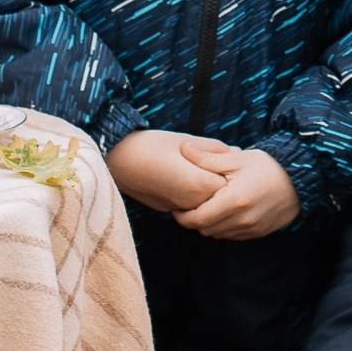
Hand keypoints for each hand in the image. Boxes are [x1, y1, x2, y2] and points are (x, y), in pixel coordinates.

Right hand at [107, 129, 225, 215]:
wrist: (116, 159)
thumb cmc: (151, 145)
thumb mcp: (186, 141)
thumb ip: (214, 150)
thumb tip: (236, 152)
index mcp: (199, 185)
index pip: (232, 185)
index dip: (234, 172)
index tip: (234, 160)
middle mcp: (191, 203)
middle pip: (221, 198)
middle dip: (225, 182)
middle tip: (223, 163)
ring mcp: (178, 209)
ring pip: (207, 204)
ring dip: (211, 191)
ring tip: (205, 168)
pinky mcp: (168, 210)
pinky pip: (192, 206)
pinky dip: (197, 195)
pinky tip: (189, 177)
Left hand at [179, 145, 304, 240]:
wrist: (299, 180)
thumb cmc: (267, 166)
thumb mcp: (236, 159)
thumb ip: (207, 158)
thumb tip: (184, 149)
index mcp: (234, 200)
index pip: (197, 219)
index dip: (182, 215)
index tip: (177, 205)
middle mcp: (242, 219)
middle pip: (204, 230)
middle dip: (193, 220)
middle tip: (190, 205)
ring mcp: (251, 229)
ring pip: (217, 235)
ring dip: (208, 225)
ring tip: (208, 207)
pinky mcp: (257, 233)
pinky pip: (231, 236)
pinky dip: (223, 227)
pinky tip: (224, 212)